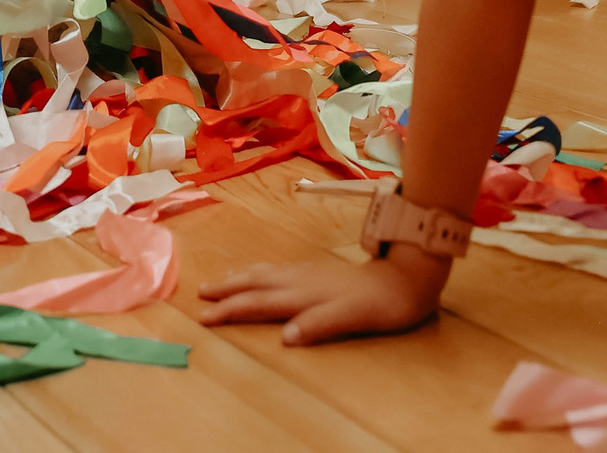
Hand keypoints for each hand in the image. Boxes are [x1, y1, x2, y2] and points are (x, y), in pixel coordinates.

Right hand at [197, 250, 445, 344]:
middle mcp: (302, 281)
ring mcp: (310, 273)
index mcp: (304, 295)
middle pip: (256, 283)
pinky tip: (262, 273)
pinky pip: (279, 269)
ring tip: (220, 279)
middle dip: (227, 289)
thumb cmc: (381, 304)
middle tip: (199, 293)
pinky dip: (261, 272)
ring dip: (240, 277)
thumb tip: (286, 337)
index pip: (259, 303)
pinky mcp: (319, 270)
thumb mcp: (354, 318)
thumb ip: (320, 324)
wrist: (407, 277)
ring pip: (266, 272)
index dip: (231, 310)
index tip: (204, 316)